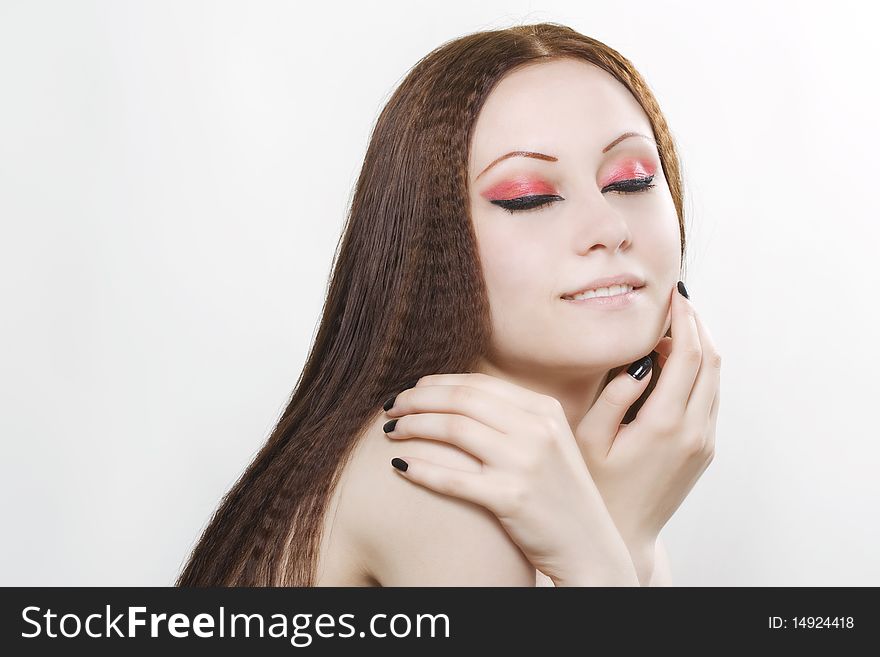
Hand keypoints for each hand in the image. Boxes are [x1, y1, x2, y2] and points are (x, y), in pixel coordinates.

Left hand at [382, 374, 638, 585]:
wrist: (588, 547)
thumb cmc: (558, 496)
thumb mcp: (548, 443)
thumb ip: (513, 418)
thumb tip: (455, 398)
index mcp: (545, 409)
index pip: (479, 383)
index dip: (437, 384)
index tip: (412, 391)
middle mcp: (537, 430)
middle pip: (461, 400)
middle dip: (417, 400)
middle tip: (391, 407)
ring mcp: (525, 463)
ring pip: (452, 429)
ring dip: (413, 427)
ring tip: (390, 432)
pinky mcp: (511, 498)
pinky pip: (451, 477)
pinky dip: (420, 468)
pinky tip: (399, 467)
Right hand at [575, 283, 720, 556]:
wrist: (625, 534)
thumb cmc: (597, 488)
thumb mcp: (591, 440)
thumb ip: (614, 396)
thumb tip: (640, 362)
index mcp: (665, 424)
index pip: (688, 355)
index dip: (683, 320)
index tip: (672, 296)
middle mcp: (694, 430)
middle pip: (711, 360)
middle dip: (696, 325)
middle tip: (676, 301)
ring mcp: (704, 441)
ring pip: (715, 378)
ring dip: (700, 346)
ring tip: (675, 326)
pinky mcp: (704, 449)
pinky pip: (709, 397)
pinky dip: (698, 371)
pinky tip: (675, 363)